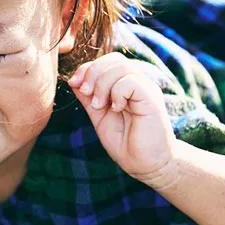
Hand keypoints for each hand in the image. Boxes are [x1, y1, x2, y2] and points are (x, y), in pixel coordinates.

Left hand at [67, 52, 178, 183]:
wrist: (145, 164)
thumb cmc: (125, 142)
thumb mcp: (99, 116)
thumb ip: (88, 98)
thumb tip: (73, 80)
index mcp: (126, 85)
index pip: (108, 61)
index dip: (88, 68)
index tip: (74, 83)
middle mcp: (138, 83)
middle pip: (114, 59)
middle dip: (93, 73)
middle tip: (87, 94)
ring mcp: (146, 89)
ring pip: (122, 67)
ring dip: (103, 84)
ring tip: (100, 105)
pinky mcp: (151, 99)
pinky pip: (131, 82)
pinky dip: (117, 93)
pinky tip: (117, 109)